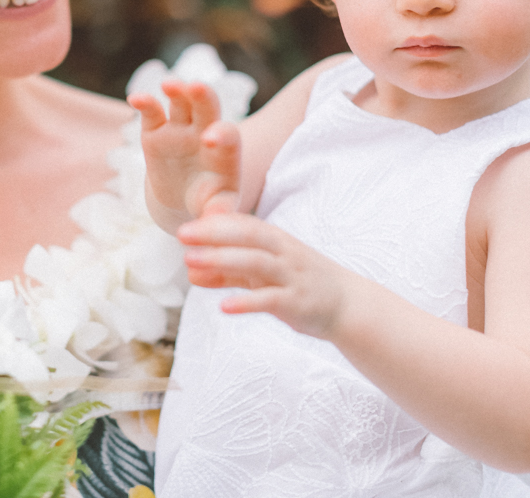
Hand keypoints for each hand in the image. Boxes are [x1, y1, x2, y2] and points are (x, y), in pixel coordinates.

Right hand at [129, 81, 241, 225]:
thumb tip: (214, 223)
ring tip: (170, 84)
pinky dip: (145, 103)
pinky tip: (135, 98)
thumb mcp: (216, 209)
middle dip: (204, 96)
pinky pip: (152, 113)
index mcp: (225, 152)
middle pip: (208, 108)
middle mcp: (204, 133)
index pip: (229, 137)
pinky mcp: (156, 132)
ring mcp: (180, 130)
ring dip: (177, 90)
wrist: (183, 199)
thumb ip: (218, 213)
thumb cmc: (207, 202)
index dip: (222, 135)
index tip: (210, 140)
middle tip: (197, 87)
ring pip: (181, 103)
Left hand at [178, 213, 348, 340]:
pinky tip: (223, 306)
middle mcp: (284, 253)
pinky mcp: (297, 303)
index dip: (215, 224)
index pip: (244, 224)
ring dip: (222, 260)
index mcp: (277, 241)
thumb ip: (230, 272)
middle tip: (182, 235)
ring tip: (191, 263)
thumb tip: (191, 270)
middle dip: (214, 234)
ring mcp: (292, 277)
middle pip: (248, 237)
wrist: (347, 306)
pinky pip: (269, 300)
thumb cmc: (300, 284)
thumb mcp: (265, 274)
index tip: (186, 227)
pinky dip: (246, 302)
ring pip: (256, 263)